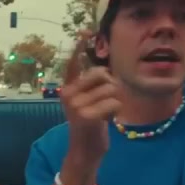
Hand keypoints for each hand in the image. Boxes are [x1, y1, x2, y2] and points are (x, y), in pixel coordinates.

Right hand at [59, 33, 120, 168]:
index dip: (79, 47)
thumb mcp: (89, 102)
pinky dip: (117, 111)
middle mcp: (68, 93)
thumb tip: (107, 70)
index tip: (85, 32)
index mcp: (68, 88)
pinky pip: (113, 103)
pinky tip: (108, 120)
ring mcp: (76, 105)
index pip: (73, 63)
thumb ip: (93, 86)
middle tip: (107, 102)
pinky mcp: (86, 116)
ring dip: (116, 101)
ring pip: (111, 89)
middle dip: (112, 86)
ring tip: (106, 114)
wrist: (85, 153)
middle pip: (102, 74)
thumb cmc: (92, 125)